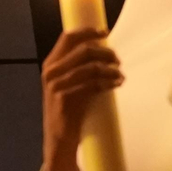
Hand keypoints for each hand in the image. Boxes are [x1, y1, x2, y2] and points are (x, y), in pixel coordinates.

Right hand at [40, 27, 121, 170]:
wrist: (59, 139)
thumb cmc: (67, 110)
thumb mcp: (65, 85)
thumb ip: (76, 68)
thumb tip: (103, 53)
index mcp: (51, 64)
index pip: (68, 37)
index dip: (88, 31)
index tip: (105, 32)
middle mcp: (51, 72)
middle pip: (84, 50)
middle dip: (106, 52)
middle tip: (118, 61)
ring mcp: (57, 86)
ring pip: (91, 67)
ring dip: (111, 69)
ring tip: (120, 75)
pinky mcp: (67, 99)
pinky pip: (93, 84)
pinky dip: (108, 82)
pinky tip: (117, 83)